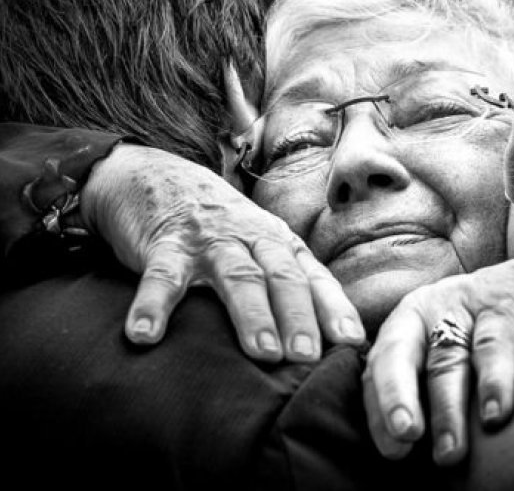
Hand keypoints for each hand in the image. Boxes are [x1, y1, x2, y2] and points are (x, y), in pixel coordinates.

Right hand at [80, 144, 364, 361]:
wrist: (159, 173)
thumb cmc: (221, 225)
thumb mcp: (259, 245)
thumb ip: (287, 283)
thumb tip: (321, 341)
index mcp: (279, 244)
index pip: (313, 277)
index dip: (334, 308)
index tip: (352, 342)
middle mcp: (252, 239)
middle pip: (282, 276)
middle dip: (299, 316)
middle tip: (308, 356)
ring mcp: (210, 241)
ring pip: (237, 276)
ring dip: (252, 314)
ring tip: (262, 353)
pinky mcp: (166, 244)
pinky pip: (162, 276)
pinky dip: (153, 305)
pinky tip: (145, 336)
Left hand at [362, 240, 513, 464]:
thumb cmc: (495, 331)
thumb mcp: (455, 347)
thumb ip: (430, 384)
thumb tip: (412, 450)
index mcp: (407, 324)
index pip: (378, 369)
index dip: (378, 410)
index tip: (393, 452)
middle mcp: (427, 312)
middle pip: (399, 355)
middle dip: (395, 396)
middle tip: (403, 437)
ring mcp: (464, 307)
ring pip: (447, 360)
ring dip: (446, 410)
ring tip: (450, 453)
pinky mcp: (503, 308)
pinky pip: (493, 347)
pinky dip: (493, 382)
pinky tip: (494, 416)